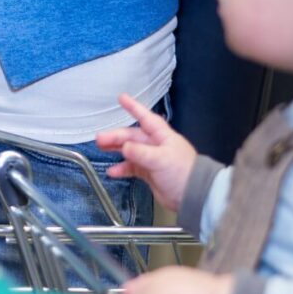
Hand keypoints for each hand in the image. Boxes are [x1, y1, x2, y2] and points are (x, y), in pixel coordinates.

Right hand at [94, 93, 196, 212]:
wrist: (193, 196)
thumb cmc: (182, 172)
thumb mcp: (161, 160)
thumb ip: (141, 153)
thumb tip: (123, 147)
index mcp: (162, 136)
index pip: (146, 118)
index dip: (134, 107)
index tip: (121, 98)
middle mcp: (155, 145)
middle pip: (132, 136)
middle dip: (116, 136)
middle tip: (99, 138)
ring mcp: (151, 159)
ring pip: (129, 150)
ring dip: (116, 149)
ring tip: (101, 148)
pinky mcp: (149, 173)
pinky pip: (131, 167)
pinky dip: (122, 169)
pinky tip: (112, 171)